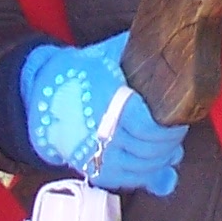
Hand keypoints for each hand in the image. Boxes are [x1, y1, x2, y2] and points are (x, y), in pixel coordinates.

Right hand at [20, 33, 187, 195]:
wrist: (41, 94)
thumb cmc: (81, 71)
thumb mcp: (108, 53)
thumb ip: (138, 50)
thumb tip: (168, 39)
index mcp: (108, 100)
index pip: (148, 127)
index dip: (170, 129)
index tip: (180, 119)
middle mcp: (100, 130)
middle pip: (148, 150)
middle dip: (170, 144)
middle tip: (177, 132)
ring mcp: (95, 153)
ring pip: (139, 170)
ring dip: (161, 162)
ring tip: (170, 148)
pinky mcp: (91, 168)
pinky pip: (125, 181)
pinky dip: (145, 176)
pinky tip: (156, 166)